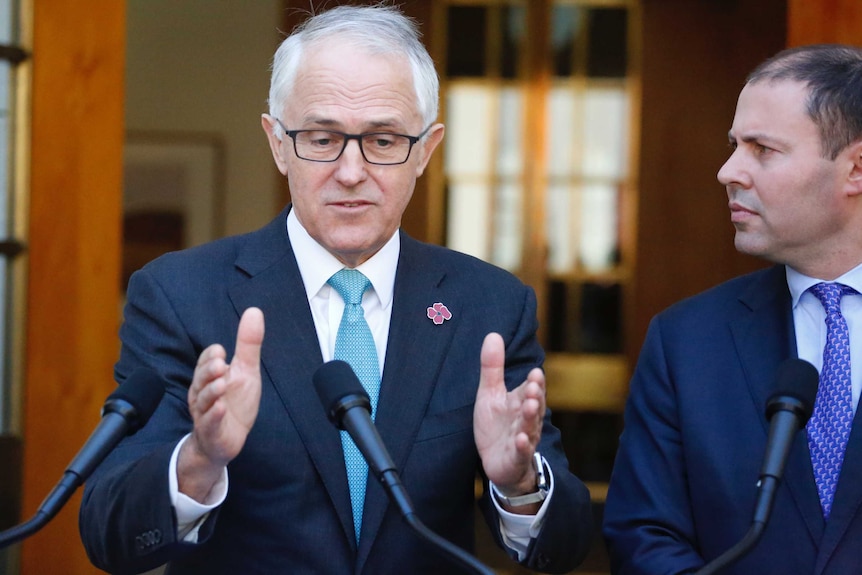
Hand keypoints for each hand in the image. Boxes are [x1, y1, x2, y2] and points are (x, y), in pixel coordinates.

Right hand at [178, 307, 264, 501]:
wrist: (227, 440)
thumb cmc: (235, 402)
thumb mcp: (246, 371)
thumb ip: (248, 344)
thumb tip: (254, 311)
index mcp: (210, 377)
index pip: (206, 361)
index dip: (211, 356)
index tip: (222, 352)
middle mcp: (203, 393)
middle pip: (201, 378)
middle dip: (209, 371)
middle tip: (221, 364)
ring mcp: (205, 413)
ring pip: (204, 401)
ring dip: (212, 392)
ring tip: (222, 384)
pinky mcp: (211, 432)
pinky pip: (209, 423)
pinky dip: (215, 416)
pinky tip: (221, 409)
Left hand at [473, 332, 545, 502]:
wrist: (496, 461)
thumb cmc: (496, 425)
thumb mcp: (489, 393)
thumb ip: (492, 367)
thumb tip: (493, 334)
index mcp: (520, 402)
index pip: (530, 389)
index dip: (534, 382)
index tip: (534, 373)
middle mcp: (525, 419)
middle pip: (533, 406)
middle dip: (534, 396)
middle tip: (533, 386)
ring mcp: (522, 438)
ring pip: (529, 427)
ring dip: (530, 417)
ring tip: (530, 406)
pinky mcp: (515, 457)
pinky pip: (521, 451)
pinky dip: (522, 446)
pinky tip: (520, 439)